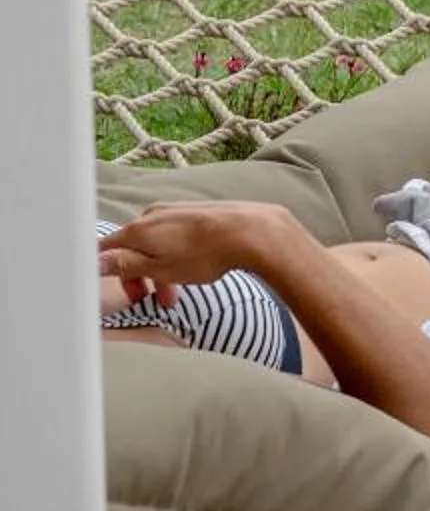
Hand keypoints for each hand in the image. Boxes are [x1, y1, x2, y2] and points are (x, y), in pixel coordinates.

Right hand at [98, 201, 300, 309]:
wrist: (253, 231)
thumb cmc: (205, 254)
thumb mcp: (159, 268)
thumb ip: (125, 264)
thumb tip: (96, 261)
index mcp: (138, 229)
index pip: (105, 249)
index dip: (103, 271)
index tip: (111, 288)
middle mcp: (153, 214)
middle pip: (131, 249)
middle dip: (137, 278)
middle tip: (150, 299)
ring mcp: (176, 211)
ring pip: (155, 245)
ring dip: (159, 272)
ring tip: (176, 295)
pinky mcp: (196, 213)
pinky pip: (174, 237)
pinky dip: (175, 257)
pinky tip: (192, 270)